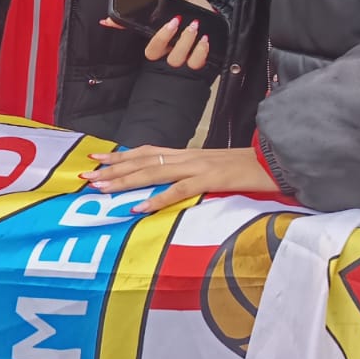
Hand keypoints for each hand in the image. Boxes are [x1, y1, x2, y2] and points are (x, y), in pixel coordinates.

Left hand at [79, 145, 277, 214]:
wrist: (274, 160)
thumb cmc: (244, 169)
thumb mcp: (211, 170)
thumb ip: (189, 174)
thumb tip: (168, 184)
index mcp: (185, 154)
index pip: (145, 151)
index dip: (119, 156)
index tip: (95, 159)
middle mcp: (186, 157)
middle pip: (141, 161)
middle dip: (111, 170)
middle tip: (85, 176)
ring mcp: (197, 167)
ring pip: (153, 172)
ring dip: (124, 182)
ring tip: (101, 189)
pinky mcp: (211, 179)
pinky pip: (179, 190)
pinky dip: (158, 198)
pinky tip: (139, 207)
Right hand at [102, 0, 214, 69]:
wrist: (218, 19)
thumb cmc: (195, 9)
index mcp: (157, 29)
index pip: (134, 28)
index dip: (118, 25)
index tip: (107, 20)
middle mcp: (166, 45)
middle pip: (152, 52)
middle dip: (162, 38)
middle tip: (174, 23)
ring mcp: (180, 54)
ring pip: (174, 59)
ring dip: (184, 42)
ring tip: (194, 27)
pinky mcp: (197, 60)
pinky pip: (194, 63)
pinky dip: (200, 51)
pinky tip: (204, 39)